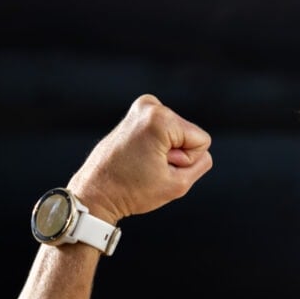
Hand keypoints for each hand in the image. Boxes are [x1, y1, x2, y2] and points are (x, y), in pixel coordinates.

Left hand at [67, 94, 213, 222]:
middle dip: (176, 155)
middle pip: (190, 135)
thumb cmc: (132, 191)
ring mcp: (141, 107)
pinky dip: (157, 145)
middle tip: (149, 167)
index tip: (161, 168)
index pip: (202, 141)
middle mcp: (150, 105)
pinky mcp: (136, 114)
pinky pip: (165, 132)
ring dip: (166, 152)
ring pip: (178, 134)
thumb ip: (202, 163)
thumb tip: (200, 149)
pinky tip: (139, 156)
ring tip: (143, 163)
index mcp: (160, 118)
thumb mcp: (179, 184)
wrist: (97, 192)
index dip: (187, 161)